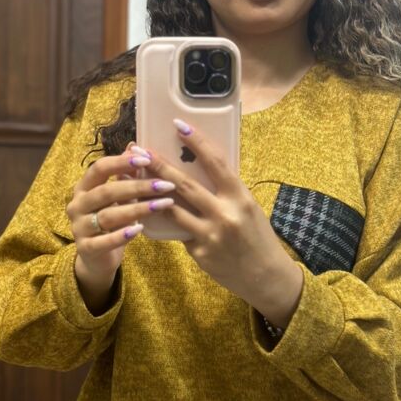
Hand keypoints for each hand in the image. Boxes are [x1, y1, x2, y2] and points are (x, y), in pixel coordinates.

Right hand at [66, 142, 176, 283]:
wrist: (96, 257)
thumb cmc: (110, 221)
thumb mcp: (117, 197)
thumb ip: (124, 175)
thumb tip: (135, 146)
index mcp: (84, 187)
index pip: (99, 168)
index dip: (122, 162)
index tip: (147, 159)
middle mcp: (77, 205)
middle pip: (107, 191)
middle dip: (139, 186)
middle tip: (166, 184)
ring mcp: (79, 227)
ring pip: (108, 216)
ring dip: (138, 209)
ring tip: (163, 205)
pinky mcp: (86, 249)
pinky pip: (104, 241)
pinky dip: (122, 235)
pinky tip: (140, 229)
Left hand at [140, 119, 296, 307]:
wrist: (265, 276)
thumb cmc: (257, 236)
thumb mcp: (248, 207)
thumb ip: (226, 191)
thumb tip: (199, 169)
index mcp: (240, 197)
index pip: (216, 163)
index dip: (197, 142)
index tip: (179, 125)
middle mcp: (225, 214)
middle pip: (185, 185)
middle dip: (159, 165)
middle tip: (140, 151)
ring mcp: (210, 235)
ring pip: (174, 209)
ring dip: (153, 193)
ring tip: (135, 179)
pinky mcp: (199, 253)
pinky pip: (177, 231)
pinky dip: (165, 220)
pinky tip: (149, 211)